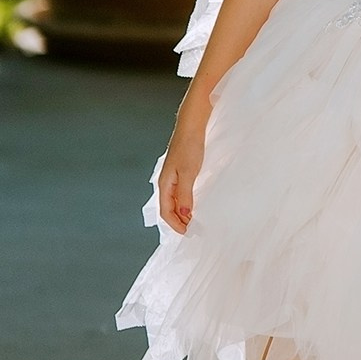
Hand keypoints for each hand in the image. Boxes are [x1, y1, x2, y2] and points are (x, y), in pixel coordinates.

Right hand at [156, 93, 212, 233]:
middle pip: (169, 209)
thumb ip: (185, 194)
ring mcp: (173, 177)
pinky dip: (186, 202)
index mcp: (164, 184)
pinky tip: (196, 203)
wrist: (192, 125)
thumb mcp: (188, 173)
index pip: (166, 212)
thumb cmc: (189, 146)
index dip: (175, 225)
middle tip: (193, 231)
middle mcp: (166, 182)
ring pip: (175, 201)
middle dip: (179, 221)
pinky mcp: (181, 171)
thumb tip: (185, 214)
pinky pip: (181, 193)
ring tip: (195, 221)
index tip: (188, 233)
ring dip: (183, 213)